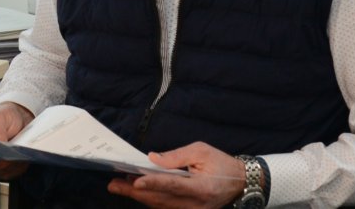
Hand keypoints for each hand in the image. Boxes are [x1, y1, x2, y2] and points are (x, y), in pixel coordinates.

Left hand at [105, 142, 247, 208]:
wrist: (239, 183)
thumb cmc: (221, 164)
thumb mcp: (201, 151)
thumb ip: (176, 156)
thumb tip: (152, 158)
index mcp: (202, 188)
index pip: (174, 185)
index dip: (154, 183)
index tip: (136, 182)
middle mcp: (196, 204)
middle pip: (161, 199)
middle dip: (135, 192)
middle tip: (114, 184)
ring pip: (160, 206)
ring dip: (139, 196)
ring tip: (119, 185)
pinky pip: (165, 208)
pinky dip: (150, 199)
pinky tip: (137, 191)